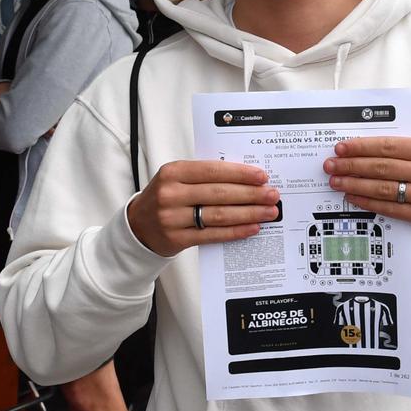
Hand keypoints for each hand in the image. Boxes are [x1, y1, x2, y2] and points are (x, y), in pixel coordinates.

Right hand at [127, 159, 279, 256]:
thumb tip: (246, 179)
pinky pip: (213, 235)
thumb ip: (205, 176)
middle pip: (219, 193)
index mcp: (173, 172)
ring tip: (268, 212)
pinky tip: (252, 228)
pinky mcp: (177, 239)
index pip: (213, 170)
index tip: (262, 176)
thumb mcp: (177, 179)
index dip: (240, 174)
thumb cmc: (165, 197)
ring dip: (248, 213)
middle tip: (272, 195)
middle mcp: (171, 194)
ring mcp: (173, 218)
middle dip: (251, 194)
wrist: (138, 225)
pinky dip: (235, 231)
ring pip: (219, 215)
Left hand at [325, 136, 410, 235]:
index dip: (361, 147)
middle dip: (351, 166)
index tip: (341, 147)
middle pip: (381, 167)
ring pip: (383, 188)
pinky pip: (391, 209)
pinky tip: (354, 198)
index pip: (388, 146)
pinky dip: (369, 203)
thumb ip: (409, 151)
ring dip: (355, 185)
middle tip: (331, 165)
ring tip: (336, 182)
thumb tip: (370, 150)